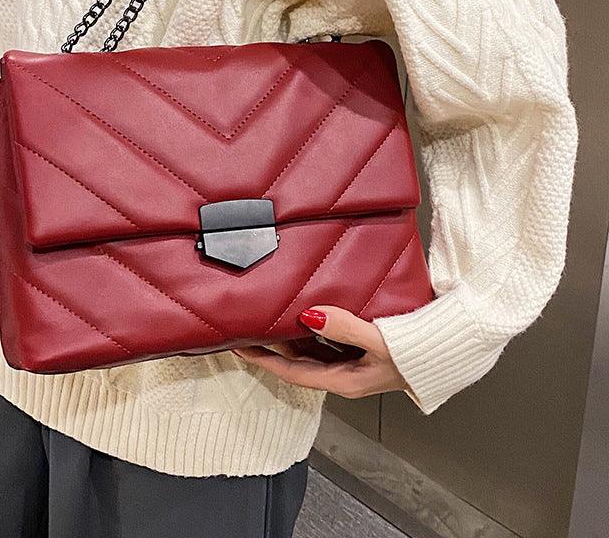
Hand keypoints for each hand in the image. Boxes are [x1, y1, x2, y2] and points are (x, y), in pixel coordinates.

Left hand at [233, 307, 408, 399]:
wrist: (452, 350)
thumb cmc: (420, 354)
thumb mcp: (379, 342)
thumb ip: (344, 328)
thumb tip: (311, 316)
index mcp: (345, 381)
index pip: (293, 373)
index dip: (265, 361)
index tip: (241, 348)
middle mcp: (347, 375)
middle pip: (300, 361)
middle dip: (274, 347)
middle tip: (250, 328)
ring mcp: (356, 363)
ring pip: (315, 349)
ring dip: (294, 336)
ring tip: (273, 316)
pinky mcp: (366, 350)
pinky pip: (332, 339)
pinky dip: (317, 327)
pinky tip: (311, 312)